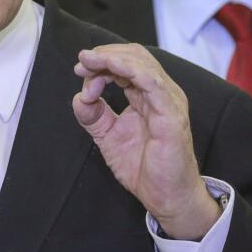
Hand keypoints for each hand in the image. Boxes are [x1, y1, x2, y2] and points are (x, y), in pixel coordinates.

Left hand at [73, 44, 219, 240]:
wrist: (166, 197)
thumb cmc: (144, 168)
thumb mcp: (108, 136)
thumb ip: (94, 115)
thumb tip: (80, 96)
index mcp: (148, 95)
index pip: (127, 63)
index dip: (102, 60)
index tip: (79, 68)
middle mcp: (161, 93)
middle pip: (135, 56)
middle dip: (104, 54)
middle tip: (82, 62)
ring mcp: (169, 101)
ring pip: (143, 64)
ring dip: (112, 59)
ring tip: (90, 63)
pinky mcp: (172, 115)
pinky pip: (152, 83)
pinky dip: (130, 70)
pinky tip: (111, 68)